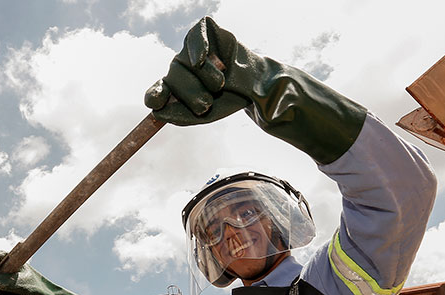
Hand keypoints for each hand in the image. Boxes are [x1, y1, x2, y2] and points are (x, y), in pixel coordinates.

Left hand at [144, 16, 251, 125]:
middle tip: (206, 104)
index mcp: (174, 88)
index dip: (154, 95)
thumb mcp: (205, 115)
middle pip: (171, 78)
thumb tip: (156, 113)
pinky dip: (198, 48)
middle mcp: (178, 67)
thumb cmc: (227, 99)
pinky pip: (195, 37)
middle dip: (189, 94)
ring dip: (205, 77)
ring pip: (185, 61)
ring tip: (221, 84)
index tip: (157, 101)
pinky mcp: (203, 31)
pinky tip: (202, 59)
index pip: (155, 92)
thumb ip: (181, 116)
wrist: (255, 86)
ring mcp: (189, 49)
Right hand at [145, 16, 365, 162]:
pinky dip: (158, 100)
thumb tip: (226, 80)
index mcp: (232, 50)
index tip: (205, 61)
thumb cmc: (287, 98)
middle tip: (212, 101)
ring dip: (179, 95)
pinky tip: (156, 110)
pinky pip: (165, 96)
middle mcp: (210, 63)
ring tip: (204, 111)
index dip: (198, 43)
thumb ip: (250, 84)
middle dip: (191, 82)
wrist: (288, 114)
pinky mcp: (188, 102)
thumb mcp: (276, 90)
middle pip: (183, 60)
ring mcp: (197, 82)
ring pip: (172, 79)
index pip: (203, 30)